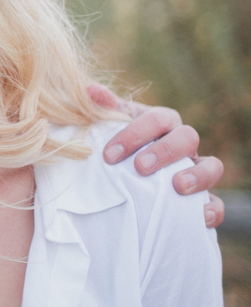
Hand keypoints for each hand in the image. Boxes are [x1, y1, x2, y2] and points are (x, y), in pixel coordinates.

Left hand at [87, 84, 224, 227]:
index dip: (135, 134)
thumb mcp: (109, 125)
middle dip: (165, 151)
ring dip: (198, 175)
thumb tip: (89, 90)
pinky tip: (199, 216)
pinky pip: (217, 202)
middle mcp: (182, 142)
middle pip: (187, 137)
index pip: (156, 119)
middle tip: (140, 168)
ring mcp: (195, 168)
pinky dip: (212, 208)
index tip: (110, 154)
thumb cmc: (117, 144)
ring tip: (177, 186)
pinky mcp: (201, 197)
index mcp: (161, 122)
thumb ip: (103, 109)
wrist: (125, 171)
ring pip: (212, 165)